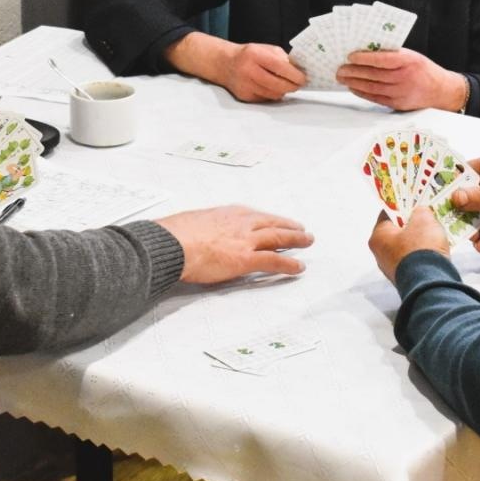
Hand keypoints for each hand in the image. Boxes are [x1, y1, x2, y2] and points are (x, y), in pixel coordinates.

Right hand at [157, 205, 312, 282]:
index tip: (273, 221)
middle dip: (288, 226)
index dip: (267, 219)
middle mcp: (240, 223)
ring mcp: (245, 241)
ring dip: (296, 240)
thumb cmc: (174, 235)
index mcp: (226, 214)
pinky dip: (289, 264)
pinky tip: (298, 267)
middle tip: (300, 229)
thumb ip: (199, 230)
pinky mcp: (246, 259)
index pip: (253, 216)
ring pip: (279, 238)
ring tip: (307, 241)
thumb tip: (191, 235)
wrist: (172, 244)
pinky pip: (274, 261)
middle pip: (271, 223)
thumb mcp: (189, 224)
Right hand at [221, 42, 306, 101]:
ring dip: (283, 91)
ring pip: (274, 95)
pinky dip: (272, 95)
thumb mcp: (265, 49)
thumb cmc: (249, 55)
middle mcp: (248, 70)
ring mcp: (245, 85)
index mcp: (255, 55)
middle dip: (292, 86)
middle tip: (298, 84)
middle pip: (277, 85)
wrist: (225, 63)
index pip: (279, 67)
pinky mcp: (245, 96)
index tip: (303, 78)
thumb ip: (282, 58)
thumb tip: (298, 71)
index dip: (294, 75)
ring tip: (284, 84)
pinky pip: (266, 99)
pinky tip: (271, 88)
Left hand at [337, 48, 467, 111]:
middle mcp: (404, 77)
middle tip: (340, 69)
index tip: (350, 56)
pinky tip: (353, 87)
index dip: (364, 58)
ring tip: (343, 78)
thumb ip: (392, 54)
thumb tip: (367, 51)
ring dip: (354, 82)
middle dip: (353, 71)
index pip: (382, 59)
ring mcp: (400, 92)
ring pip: (372, 87)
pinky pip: (375, 97)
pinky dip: (362, 92)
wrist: (441, 90)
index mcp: (408, 61)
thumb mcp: (412, 56)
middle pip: (373, 74)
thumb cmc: (424, 70)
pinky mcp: (397, 103)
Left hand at [367, 207, 449, 282]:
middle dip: (412, 222)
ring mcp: (392, 268)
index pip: (387, 213)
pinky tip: (435, 249)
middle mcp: (380, 254)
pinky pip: (414, 260)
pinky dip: (423, 253)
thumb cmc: (421, 248)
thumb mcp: (424, 219)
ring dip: (419, 238)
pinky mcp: (405, 278)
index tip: (414, 200)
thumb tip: (421, 212)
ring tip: (434, 231)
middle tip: (426, 215)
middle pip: (396, 231)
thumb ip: (421, 211)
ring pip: (406, 246)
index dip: (402, 204)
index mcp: (378, 236)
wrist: (430, 283)